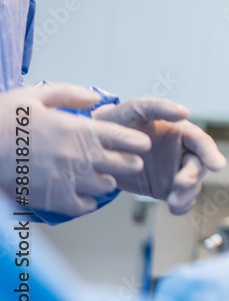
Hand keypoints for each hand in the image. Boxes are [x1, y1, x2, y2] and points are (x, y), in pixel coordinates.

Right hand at [0, 84, 151, 216]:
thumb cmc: (3, 119)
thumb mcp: (38, 96)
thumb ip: (70, 95)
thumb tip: (94, 98)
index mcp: (80, 129)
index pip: (123, 137)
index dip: (136, 141)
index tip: (142, 144)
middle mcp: (80, 155)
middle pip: (123, 163)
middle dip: (129, 162)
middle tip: (131, 163)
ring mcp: (68, 178)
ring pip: (105, 185)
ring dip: (107, 181)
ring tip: (106, 179)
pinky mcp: (53, 198)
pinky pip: (82, 206)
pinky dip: (87, 203)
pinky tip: (86, 198)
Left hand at [92, 98, 225, 213]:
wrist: (93, 148)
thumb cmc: (115, 123)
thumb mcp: (132, 110)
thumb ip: (156, 106)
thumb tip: (185, 112)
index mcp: (179, 131)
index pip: (201, 142)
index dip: (210, 153)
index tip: (217, 166)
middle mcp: (181, 151)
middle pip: (198, 165)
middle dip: (193, 176)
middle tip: (181, 183)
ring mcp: (174, 171)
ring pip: (191, 185)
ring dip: (187, 193)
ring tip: (173, 201)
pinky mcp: (164, 188)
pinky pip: (180, 199)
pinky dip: (181, 205)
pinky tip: (175, 207)